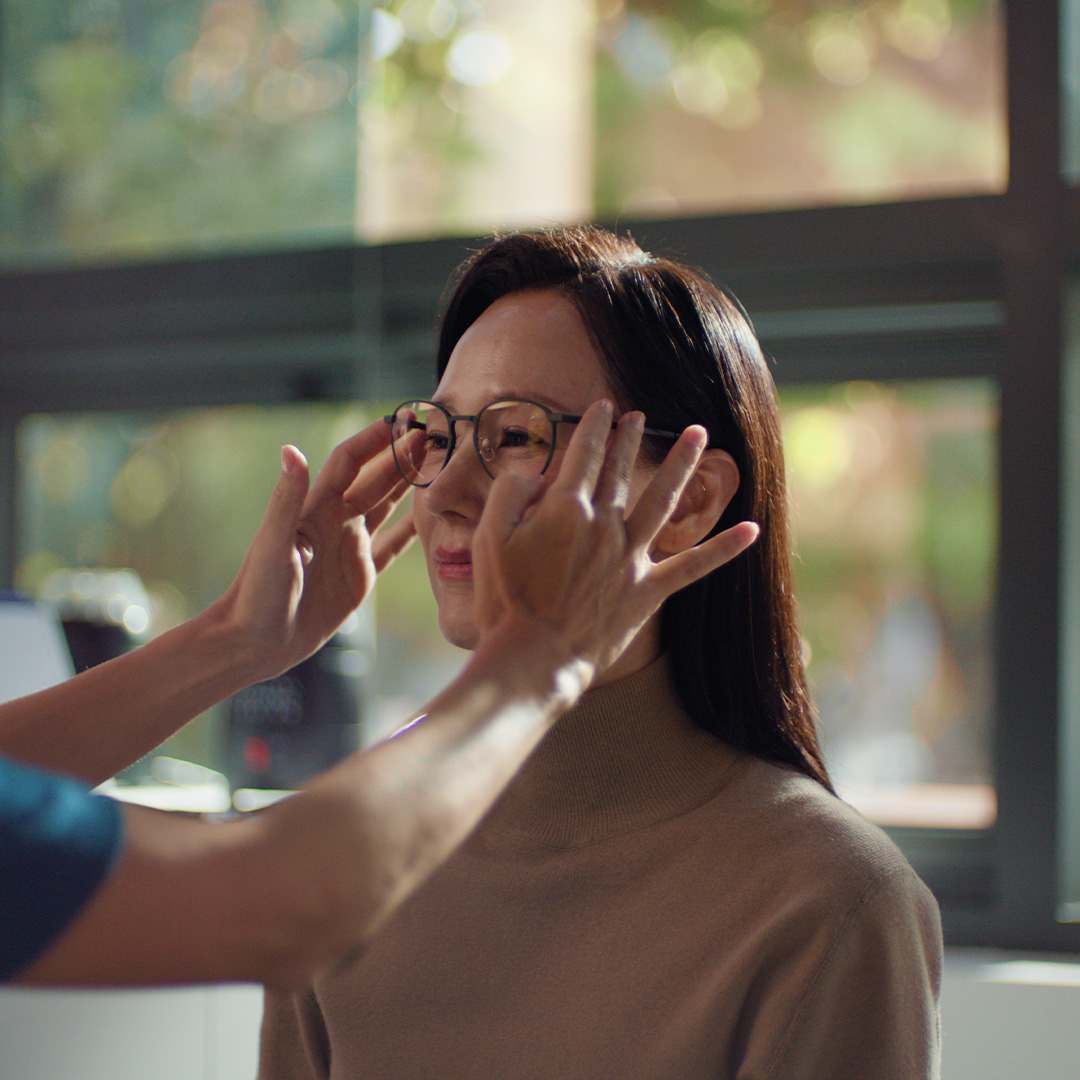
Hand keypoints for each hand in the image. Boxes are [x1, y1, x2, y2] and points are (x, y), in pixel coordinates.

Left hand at [216, 418, 416, 680]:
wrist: (256, 642)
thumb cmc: (258, 593)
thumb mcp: (274, 544)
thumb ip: (287, 497)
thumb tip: (292, 450)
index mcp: (316, 509)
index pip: (350, 462)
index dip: (375, 440)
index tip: (402, 422)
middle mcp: (335, 522)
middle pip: (375, 480)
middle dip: (402, 457)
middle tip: (433, 436)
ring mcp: (350, 548)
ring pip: (386, 507)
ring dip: (408, 485)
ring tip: (437, 464)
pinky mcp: (360, 576)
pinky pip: (392, 548)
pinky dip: (411, 532)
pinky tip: (429, 520)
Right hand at [472, 400, 758, 680]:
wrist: (532, 658)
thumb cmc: (505, 599)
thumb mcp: (489, 537)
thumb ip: (511, 492)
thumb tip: (539, 477)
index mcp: (565, 509)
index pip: (584, 455)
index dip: (594, 426)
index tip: (603, 407)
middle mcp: (604, 526)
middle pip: (620, 471)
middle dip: (629, 439)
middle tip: (639, 416)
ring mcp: (630, 558)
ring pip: (662, 500)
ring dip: (681, 465)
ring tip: (698, 434)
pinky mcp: (647, 591)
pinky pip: (693, 566)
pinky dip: (724, 549)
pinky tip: (752, 530)